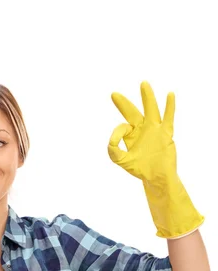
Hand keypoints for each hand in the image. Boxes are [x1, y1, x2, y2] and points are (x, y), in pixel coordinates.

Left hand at [107, 81, 203, 238]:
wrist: (157, 177)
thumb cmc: (140, 169)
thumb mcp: (123, 161)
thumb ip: (114, 152)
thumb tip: (110, 140)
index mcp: (131, 135)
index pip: (122, 127)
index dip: (118, 131)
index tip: (114, 140)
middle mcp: (142, 129)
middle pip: (133, 113)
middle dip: (124, 104)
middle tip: (113, 95)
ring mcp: (155, 130)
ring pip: (151, 110)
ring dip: (147, 97)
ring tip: (143, 84)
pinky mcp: (166, 133)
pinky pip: (168, 117)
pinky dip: (169, 106)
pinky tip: (170, 95)